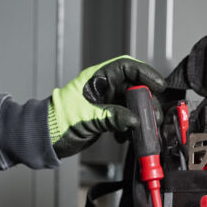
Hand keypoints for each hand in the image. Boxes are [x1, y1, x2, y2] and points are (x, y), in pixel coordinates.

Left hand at [47, 55, 165, 157]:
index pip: (127, 68)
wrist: (46, 138)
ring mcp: (105, 103)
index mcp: (97, 79)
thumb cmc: (57, 121)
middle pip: (134, 88)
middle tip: (154, 117)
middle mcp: (103, 88)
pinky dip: (132, 127)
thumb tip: (134, 120)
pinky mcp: (106, 117)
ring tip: (146, 129)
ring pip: (133, 105)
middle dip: (147, 102)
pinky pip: (126, 119)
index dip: (146, 74)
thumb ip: (112, 117)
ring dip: (142, 117)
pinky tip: (129, 136)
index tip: (159, 86)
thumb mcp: (87, 118)